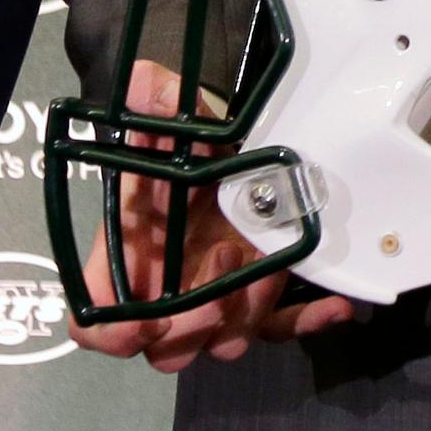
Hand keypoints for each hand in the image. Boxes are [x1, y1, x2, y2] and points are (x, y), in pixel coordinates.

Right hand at [66, 60, 354, 371]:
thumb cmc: (183, 145)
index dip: (113, 334)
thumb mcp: (173, 123)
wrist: (223, 145)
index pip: (95, 324)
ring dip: (247, 315)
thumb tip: (144, 82)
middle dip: (194, 328)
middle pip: (169, 349)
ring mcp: (217, 299)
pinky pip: (284, 326)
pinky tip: (335, 305)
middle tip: (221, 280)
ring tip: (269, 263)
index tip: (143, 322)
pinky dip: (308, 321)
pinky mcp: (262, 298)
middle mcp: (168, 291)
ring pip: (226, 343)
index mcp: (127, 260)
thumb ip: (156, 106)